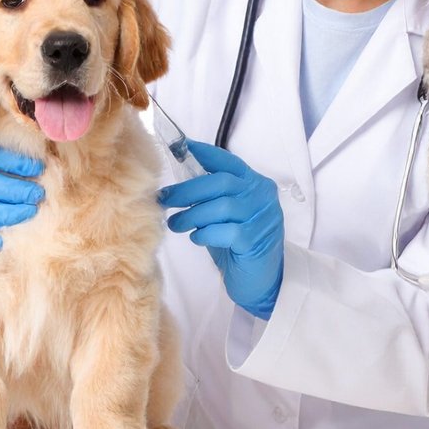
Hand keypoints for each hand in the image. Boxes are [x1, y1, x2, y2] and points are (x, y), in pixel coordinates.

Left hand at [158, 140, 283, 319]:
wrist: (262, 280)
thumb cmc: (239, 244)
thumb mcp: (228, 214)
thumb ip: (213, 196)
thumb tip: (178, 184)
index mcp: (255, 184)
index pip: (229, 161)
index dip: (204, 153)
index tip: (180, 148)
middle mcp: (262, 196)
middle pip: (221, 182)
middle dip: (187, 190)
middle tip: (165, 199)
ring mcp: (261, 218)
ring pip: (220, 207)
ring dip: (191, 215)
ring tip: (175, 224)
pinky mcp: (254, 241)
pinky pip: (224, 231)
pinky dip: (204, 234)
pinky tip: (197, 239)